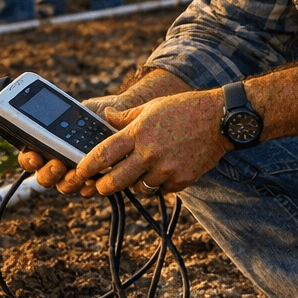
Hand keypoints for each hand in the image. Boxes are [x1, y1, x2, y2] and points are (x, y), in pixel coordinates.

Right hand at [16, 92, 130, 193]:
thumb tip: (64, 115)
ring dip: (68, 181)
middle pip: (44, 177)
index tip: (35, 157)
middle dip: (48, 173)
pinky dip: (88, 188)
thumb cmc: (100, 112)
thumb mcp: (83, 109)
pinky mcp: (94, 181)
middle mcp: (59, 161)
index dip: (28, 160)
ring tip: (78, 173)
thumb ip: (70, 112)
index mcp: (50, 145)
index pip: (30, 157)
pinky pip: (86, 191)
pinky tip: (94, 180)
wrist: (125, 116)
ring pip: (64, 186)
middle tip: (57, 164)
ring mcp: (75, 173)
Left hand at [19, 88, 224, 197]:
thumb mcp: (150, 107)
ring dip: (134, 184)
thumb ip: (125, 117)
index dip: (86, 166)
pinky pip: (162, 190)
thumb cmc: (183, 109)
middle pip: (116, 181)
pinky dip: (159, 185)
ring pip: (139, 188)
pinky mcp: (182, 180)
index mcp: (137, 133)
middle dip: (103, 186)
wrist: (219, 119)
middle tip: (100, 185)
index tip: (77, 172)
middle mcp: (149, 153)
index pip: (103, 154)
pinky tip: (163, 172)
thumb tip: (105, 115)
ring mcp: (166, 169)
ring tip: (137, 174)